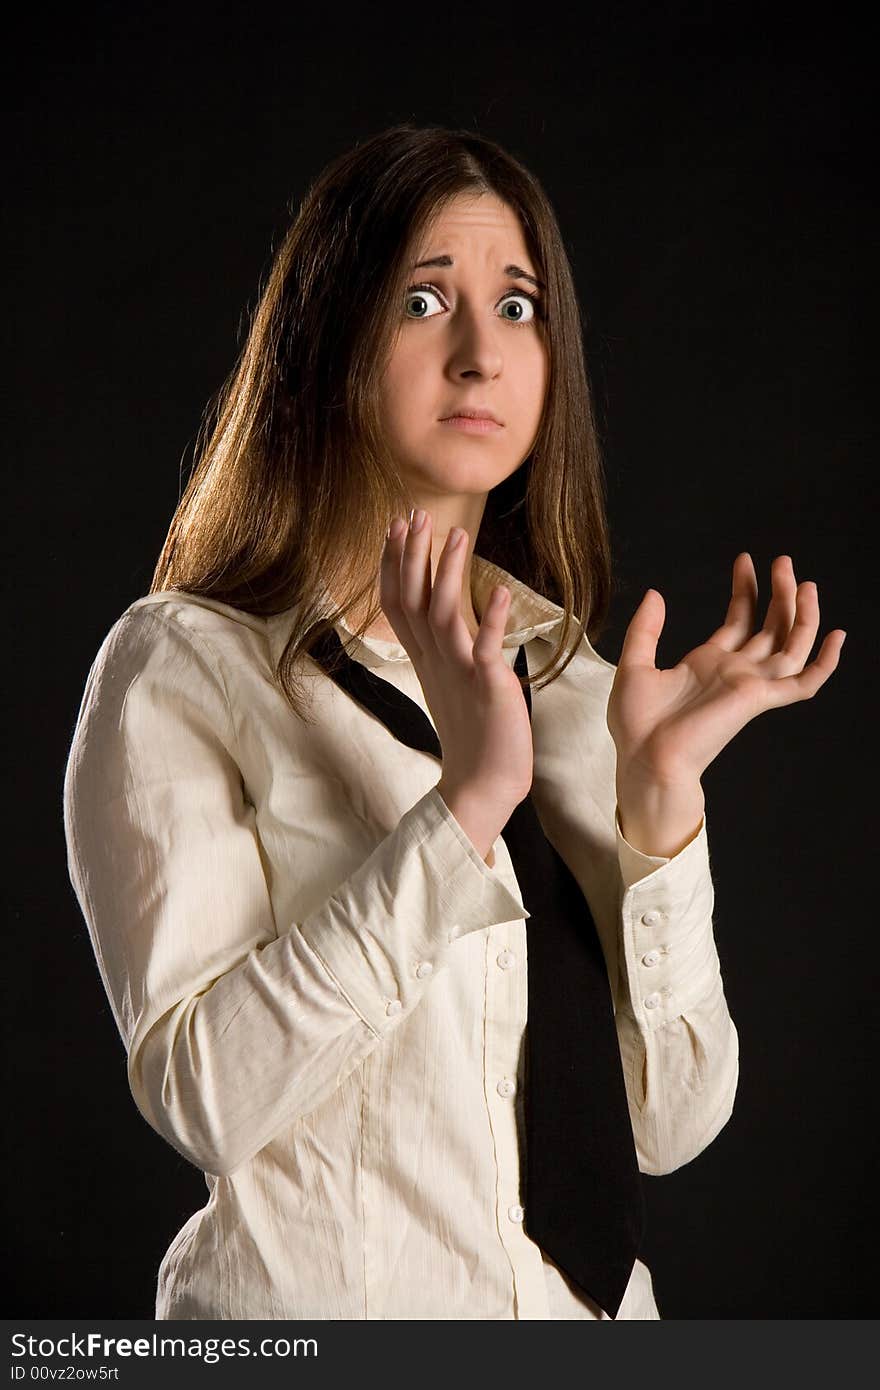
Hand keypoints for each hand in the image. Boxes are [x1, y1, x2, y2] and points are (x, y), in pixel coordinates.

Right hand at [380, 508, 533, 814]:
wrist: (482, 785)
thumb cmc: (472, 735)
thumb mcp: (449, 683)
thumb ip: (442, 649)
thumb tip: (440, 619)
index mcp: (425, 660)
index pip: (399, 602)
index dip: (394, 563)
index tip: (394, 526)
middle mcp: (435, 661)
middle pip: (412, 600)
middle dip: (411, 555)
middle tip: (412, 514)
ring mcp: (459, 673)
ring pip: (442, 614)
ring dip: (447, 573)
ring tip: (456, 535)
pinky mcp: (487, 687)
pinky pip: (485, 649)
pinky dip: (491, 620)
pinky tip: (500, 592)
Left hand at [607, 553, 845, 786]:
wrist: (645, 759)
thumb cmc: (636, 724)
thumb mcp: (634, 665)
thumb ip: (646, 629)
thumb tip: (655, 594)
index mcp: (708, 663)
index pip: (739, 618)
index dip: (746, 589)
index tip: (746, 560)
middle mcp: (735, 672)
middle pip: (770, 626)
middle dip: (780, 593)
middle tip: (784, 562)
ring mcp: (750, 685)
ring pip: (791, 645)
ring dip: (802, 615)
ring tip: (804, 583)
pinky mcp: (759, 700)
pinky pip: (803, 682)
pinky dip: (824, 663)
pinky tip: (836, 636)